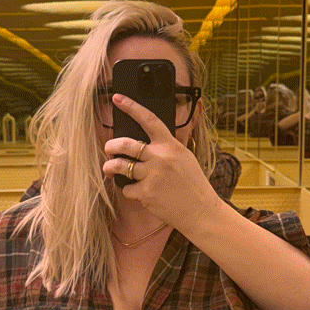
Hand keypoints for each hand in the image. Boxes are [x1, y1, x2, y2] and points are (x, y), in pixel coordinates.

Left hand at [102, 94, 217, 237]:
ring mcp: (152, 175)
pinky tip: (139, 193)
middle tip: (109, 149)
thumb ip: (166, 148)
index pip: (149, 120)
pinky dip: (129, 191)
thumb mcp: (185, 158)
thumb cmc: (192, 184)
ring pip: (120, 166)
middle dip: (111, 145)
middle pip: (125, 144)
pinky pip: (127, 188)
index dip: (131, 107)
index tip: (118, 98)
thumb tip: (144, 143)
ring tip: (109, 169)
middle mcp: (160, 157)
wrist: (200, 211)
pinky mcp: (146, 193)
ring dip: (110, 167)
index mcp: (170, 145)